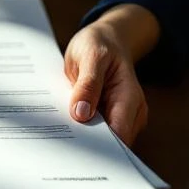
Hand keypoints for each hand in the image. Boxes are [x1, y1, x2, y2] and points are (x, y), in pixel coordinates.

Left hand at [63, 4, 159, 145]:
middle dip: (87, 145)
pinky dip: (80, 130)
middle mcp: (131, 112)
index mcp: (129, 98)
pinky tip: (63, 127)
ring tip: (58, 134)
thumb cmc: (99, 44)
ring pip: (102, 140)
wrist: (106, 39)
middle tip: (59, 145)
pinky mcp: (108, 116)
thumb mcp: (91, 56)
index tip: (74, 148)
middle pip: (111, 143)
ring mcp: (121, 116)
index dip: (99, 146)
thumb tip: (82, 114)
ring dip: (82, 138)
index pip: (119, 134)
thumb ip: (88, 85)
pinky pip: (94, 131)